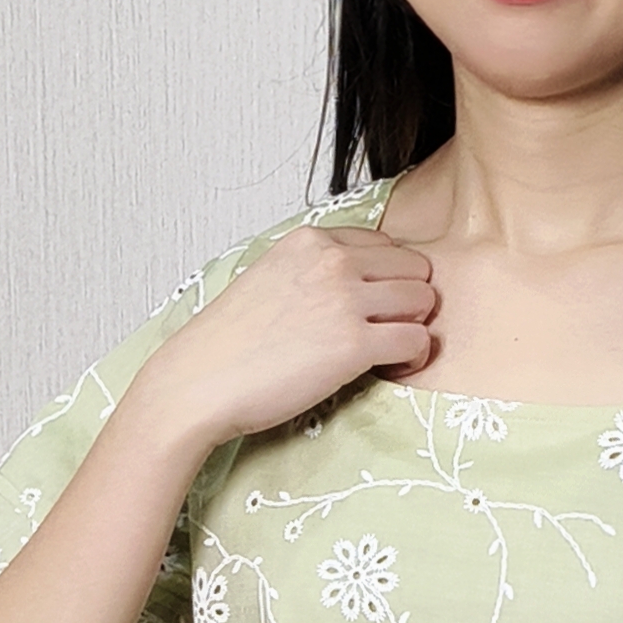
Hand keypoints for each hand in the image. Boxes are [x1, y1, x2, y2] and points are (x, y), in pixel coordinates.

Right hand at [137, 225, 438, 444]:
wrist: (198, 382)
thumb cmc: (229, 342)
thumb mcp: (270, 277)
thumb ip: (313, 267)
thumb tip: (359, 279)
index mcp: (310, 240)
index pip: (385, 244)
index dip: (387, 278)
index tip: (373, 306)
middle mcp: (332, 261)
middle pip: (415, 268)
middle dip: (409, 300)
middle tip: (387, 330)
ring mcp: (345, 301)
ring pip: (423, 301)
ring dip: (414, 327)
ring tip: (390, 351)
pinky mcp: (354, 345)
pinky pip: (417, 341)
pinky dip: (414, 357)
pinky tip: (391, 368)